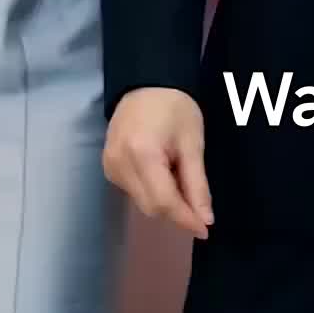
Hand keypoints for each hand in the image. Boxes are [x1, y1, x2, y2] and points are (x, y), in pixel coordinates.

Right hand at [103, 86, 212, 238]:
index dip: (185, 219)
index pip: (164, 202)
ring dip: (165, 201)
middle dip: (177, 211)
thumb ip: (197, 184)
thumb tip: (205, 220)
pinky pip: (133, 191)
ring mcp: (109, 167)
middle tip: (198, 202)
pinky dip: (152, 191)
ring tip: (179, 176)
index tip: (205, 230)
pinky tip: (163, 173)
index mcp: (142, 155)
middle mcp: (119, 165)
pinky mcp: (108, 167)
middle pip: (151, 207)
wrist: (145, 82)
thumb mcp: (192, 143)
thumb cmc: (175, 107)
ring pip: (142, 202)